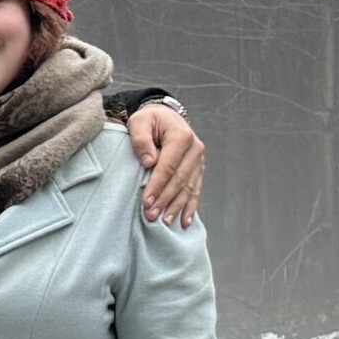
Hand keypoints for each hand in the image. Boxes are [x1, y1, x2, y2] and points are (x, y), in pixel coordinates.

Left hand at [128, 103, 204, 227]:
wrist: (164, 116)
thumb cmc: (149, 120)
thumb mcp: (139, 122)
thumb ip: (141, 140)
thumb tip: (149, 162)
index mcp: (181, 136)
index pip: (168, 166)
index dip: (157, 185)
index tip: (147, 202)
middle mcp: (195, 149)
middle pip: (179, 180)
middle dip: (165, 200)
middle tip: (152, 216)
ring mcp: (199, 160)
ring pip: (189, 187)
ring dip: (177, 207)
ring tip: (166, 222)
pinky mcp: (198, 168)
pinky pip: (196, 189)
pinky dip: (191, 206)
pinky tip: (185, 220)